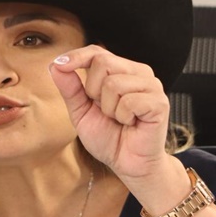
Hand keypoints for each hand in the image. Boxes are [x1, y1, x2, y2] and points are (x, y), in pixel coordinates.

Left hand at [48, 45, 172, 182]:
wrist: (129, 164)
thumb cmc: (108, 138)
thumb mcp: (81, 112)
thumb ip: (70, 88)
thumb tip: (55, 65)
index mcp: (121, 71)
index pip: (97, 52)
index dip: (77, 56)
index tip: (60, 65)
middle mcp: (138, 72)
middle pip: (103, 62)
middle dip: (93, 91)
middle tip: (105, 111)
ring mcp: (151, 85)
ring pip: (114, 83)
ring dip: (109, 109)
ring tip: (120, 119)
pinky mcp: (159, 102)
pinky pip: (129, 101)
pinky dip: (123, 117)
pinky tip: (131, 123)